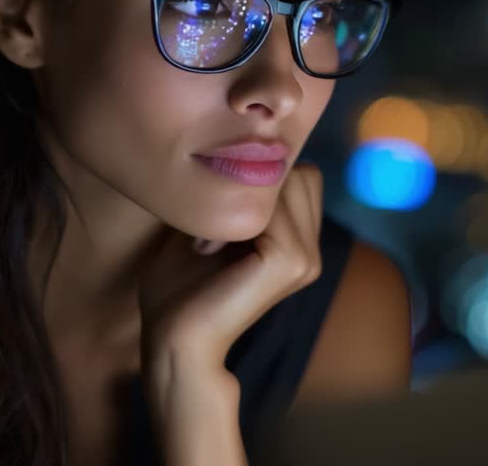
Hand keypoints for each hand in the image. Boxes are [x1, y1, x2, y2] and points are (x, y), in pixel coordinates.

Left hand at [137, 162, 324, 369]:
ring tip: (210, 240)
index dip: (256, 179)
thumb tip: (235, 146)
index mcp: (298, 243)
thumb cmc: (180, 288)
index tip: (214, 214)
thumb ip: (231, 193)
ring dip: (242, 200)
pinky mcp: (291, 262)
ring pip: (287, 183)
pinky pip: (271, 206)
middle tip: (212, 229)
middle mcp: (312, 249)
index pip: (298, 174)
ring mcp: (307, 258)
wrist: (175, 341)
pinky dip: (235, 214)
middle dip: (255, 185)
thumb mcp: (207, 226)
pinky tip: (209, 246)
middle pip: (299, 173)